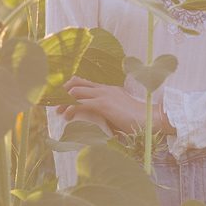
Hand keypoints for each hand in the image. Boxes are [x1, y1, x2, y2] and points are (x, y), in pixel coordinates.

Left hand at [53, 76, 173, 135]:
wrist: (150, 119)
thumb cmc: (137, 121)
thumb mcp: (119, 114)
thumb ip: (107, 114)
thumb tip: (98, 123)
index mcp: (108, 89)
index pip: (83, 82)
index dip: (69, 87)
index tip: (60, 97)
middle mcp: (104, 88)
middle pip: (76, 83)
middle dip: (62, 92)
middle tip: (55, 103)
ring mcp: (103, 95)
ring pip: (75, 92)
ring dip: (64, 102)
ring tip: (59, 112)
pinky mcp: (103, 105)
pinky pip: (80, 104)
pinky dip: (70, 109)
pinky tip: (67, 117)